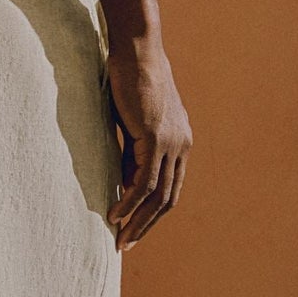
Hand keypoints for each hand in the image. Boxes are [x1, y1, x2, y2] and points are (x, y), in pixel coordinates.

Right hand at [105, 44, 191, 251]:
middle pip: (168, 198)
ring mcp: (172, 143)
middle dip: (146, 225)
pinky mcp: (156, 138)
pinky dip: (130, 201)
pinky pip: (144, 181)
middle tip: (126, 244)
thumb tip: (125, 186)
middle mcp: (182, 146)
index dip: (152, 213)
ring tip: (119, 237)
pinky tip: (115, 214)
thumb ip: (130, 156)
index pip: (170, 188)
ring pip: (157, 194)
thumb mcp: (130, 126)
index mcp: (179, 143)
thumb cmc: (129, 82)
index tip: (132, 229)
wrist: (136, 51)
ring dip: (138, 220)